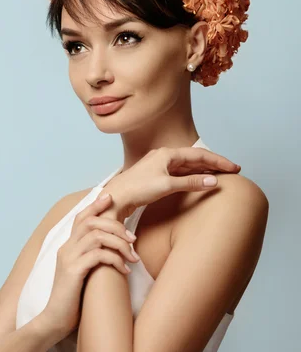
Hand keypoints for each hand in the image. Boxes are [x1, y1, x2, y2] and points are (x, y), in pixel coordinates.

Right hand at [42, 193, 139, 336]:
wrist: (53, 322)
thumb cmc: (72, 300)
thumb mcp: (82, 274)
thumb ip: (92, 260)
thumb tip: (112, 252)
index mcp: (68, 247)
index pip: (80, 217)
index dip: (95, 205)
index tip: (111, 198)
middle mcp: (66, 249)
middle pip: (92, 222)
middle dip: (116, 226)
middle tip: (133, 240)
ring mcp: (69, 259)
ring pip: (97, 236)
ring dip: (120, 243)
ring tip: (133, 257)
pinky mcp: (74, 272)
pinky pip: (99, 256)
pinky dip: (115, 260)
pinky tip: (125, 271)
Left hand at [102, 146, 240, 219]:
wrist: (116, 197)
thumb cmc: (136, 189)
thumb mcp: (167, 185)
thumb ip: (191, 183)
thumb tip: (214, 181)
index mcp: (168, 154)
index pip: (199, 155)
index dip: (218, 161)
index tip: (234, 167)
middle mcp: (164, 156)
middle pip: (195, 158)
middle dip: (214, 164)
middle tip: (232, 170)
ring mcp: (160, 166)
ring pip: (187, 166)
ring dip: (204, 170)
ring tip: (220, 175)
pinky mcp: (156, 176)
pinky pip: (180, 173)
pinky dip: (193, 176)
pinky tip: (199, 180)